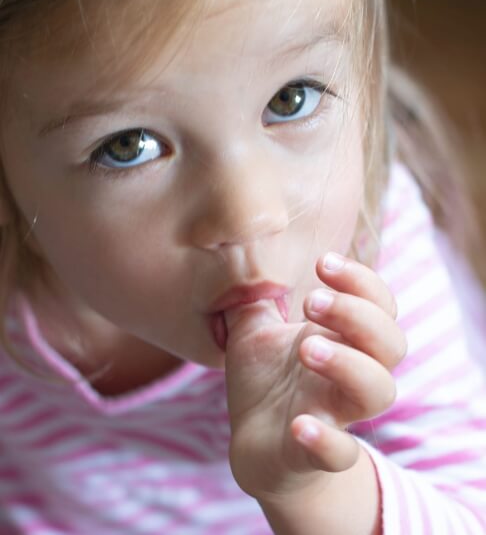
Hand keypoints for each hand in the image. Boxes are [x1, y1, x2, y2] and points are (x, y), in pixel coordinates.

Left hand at [224, 253, 406, 500]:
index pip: (378, 303)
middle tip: (311, 302)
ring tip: (306, 347)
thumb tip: (236, 252)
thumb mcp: (252, 329)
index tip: (322, 263)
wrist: (254, 446)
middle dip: (357, 314)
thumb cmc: (264, 380)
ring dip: (348, 364)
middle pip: (391, 342)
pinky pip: (340, 454)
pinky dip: (326, 440)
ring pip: (378, 391)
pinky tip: (299, 424)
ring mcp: (336, 413)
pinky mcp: (317, 455)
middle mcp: (351, 374)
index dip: (361, 280)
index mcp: (341, 338)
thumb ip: (251, 294)